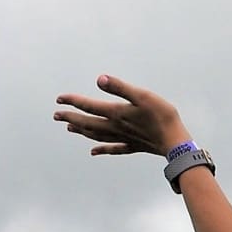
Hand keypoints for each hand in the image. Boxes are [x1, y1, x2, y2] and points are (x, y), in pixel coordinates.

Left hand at [54, 74, 190, 156]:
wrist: (176, 141)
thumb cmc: (162, 116)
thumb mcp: (142, 96)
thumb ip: (120, 87)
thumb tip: (100, 79)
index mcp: (116, 114)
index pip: (89, 107)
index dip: (73, 101)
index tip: (59, 98)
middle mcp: (116, 128)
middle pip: (88, 123)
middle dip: (71, 118)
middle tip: (56, 115)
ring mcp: (123, 138)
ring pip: (96, 136)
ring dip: (82, 131)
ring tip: (69, 128)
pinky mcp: (133, 146)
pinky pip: (113, 149)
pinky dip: (101, 149)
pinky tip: (94, 152)